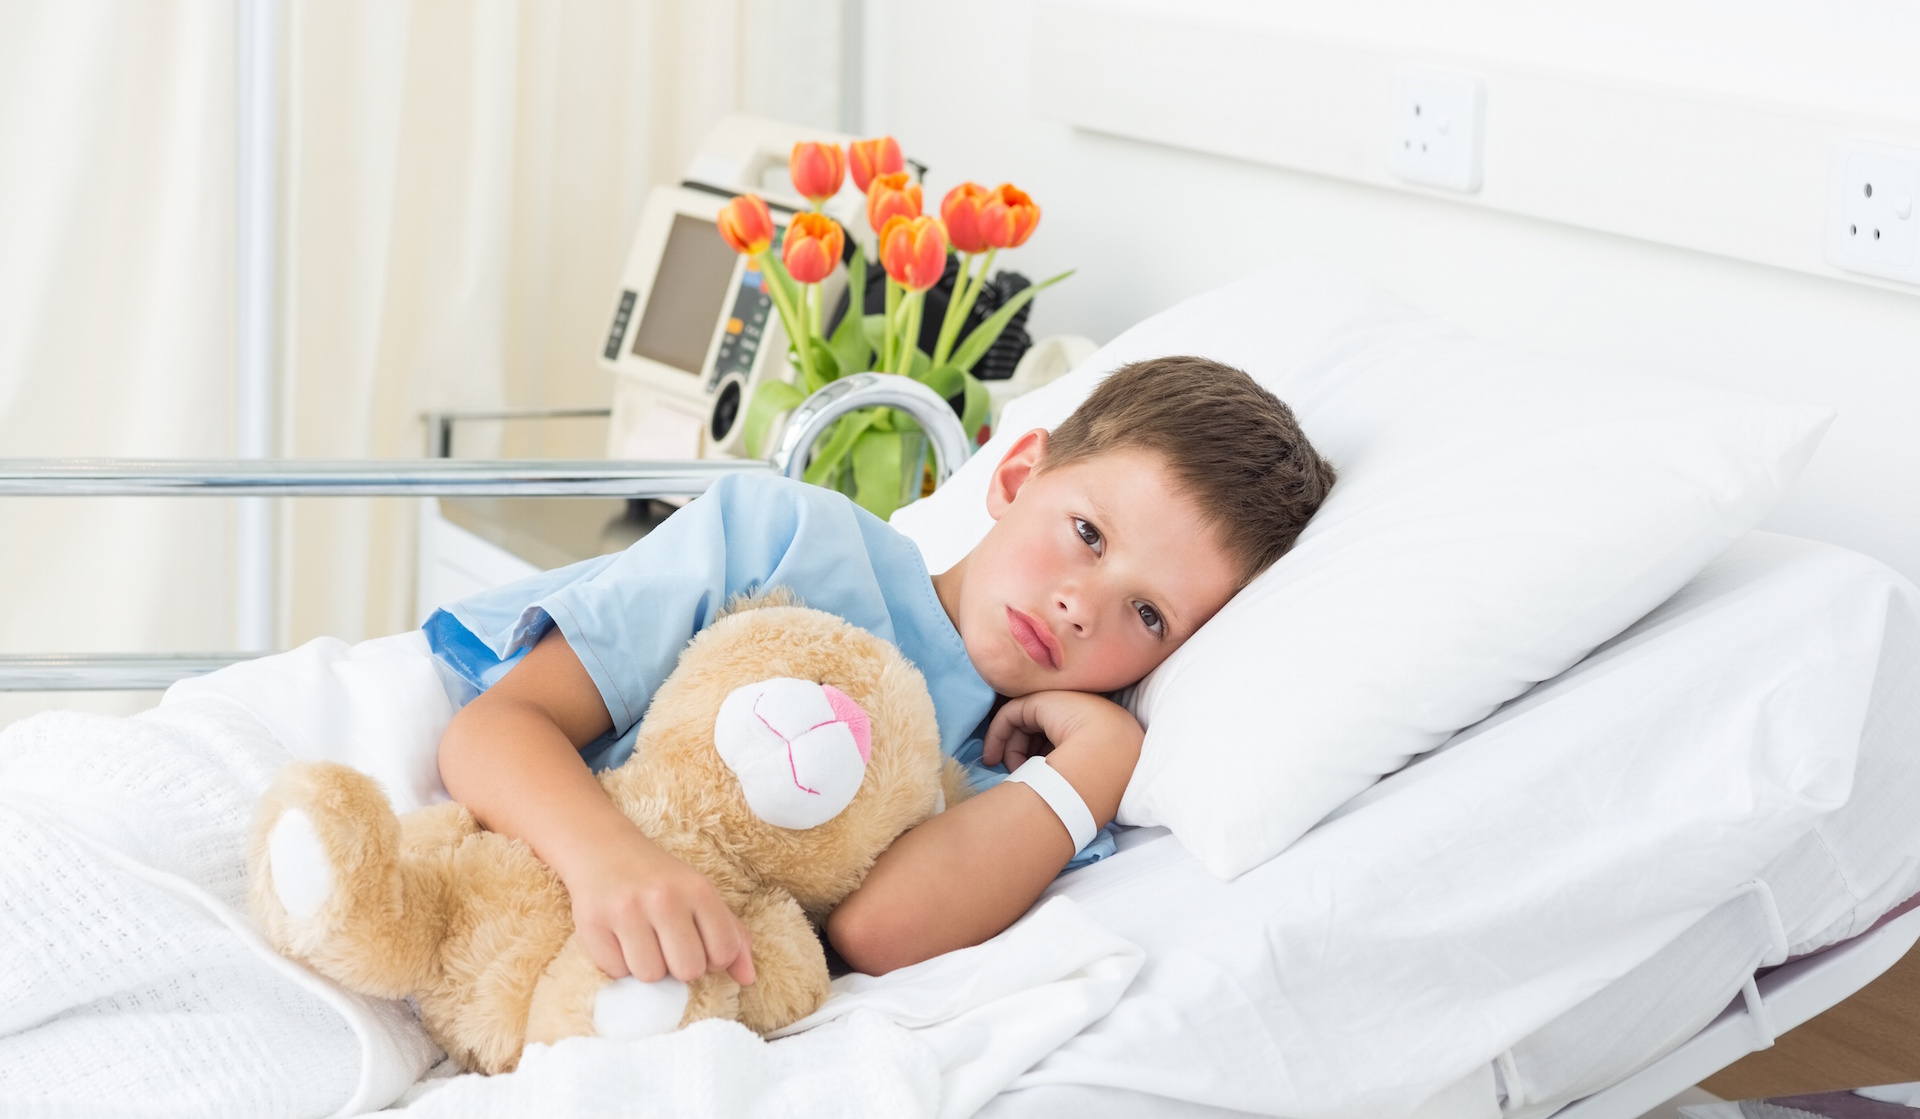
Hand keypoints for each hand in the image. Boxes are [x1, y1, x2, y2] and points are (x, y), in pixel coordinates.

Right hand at [563, 836, 755, 987]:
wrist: (603, 850)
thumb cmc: (660, 880)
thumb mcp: (701, 895)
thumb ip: (732, 935)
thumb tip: (748, 979)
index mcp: (698, 889)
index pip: (723, 952)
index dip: (713, 959)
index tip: (699, 945)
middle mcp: (664, 898)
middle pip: (688, 970)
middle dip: (680, 967)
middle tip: (668, 946)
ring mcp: (626, 910)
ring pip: (650, 976)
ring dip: (648, 967)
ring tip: (643, 941)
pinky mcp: (592, 924)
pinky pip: (616, 972)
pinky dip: (619, 964)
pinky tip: (620, 940)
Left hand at [982, 691, 1143, 825]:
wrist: (1111, 757)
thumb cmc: (1102, 776)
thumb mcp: (1081, 774)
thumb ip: (1064, 768)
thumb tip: (1035, 776)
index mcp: (1098, 731)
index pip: (1061, 743)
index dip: (1040, 760)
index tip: (1026, 778)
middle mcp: (1080, 713)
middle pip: (1040, 733)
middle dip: (1021, 755)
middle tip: (1013, 776)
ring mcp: (1062, 703)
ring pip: (1024, 725)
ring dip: (1010, 750)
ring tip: (1009, 772)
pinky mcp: (1041, 699)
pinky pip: (1010, 715)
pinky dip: (997, 735)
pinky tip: (992, 757)